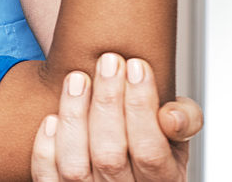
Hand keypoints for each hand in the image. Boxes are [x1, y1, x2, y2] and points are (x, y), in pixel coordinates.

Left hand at [31, 54, 203, 180]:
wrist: (123, 178)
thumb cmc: (151, 152)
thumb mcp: (178, 139)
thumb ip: (184, 121)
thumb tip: (172, 114)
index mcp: (162, 180)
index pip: (149, 149)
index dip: (142, 107)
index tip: (136, 66)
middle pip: (109, 155)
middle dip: (107, 102)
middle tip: (108, 61)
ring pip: (74, 165)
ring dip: (74, 117)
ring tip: (77, 78)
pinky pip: (47, 177)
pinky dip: (46, 148)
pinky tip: (52, 117)